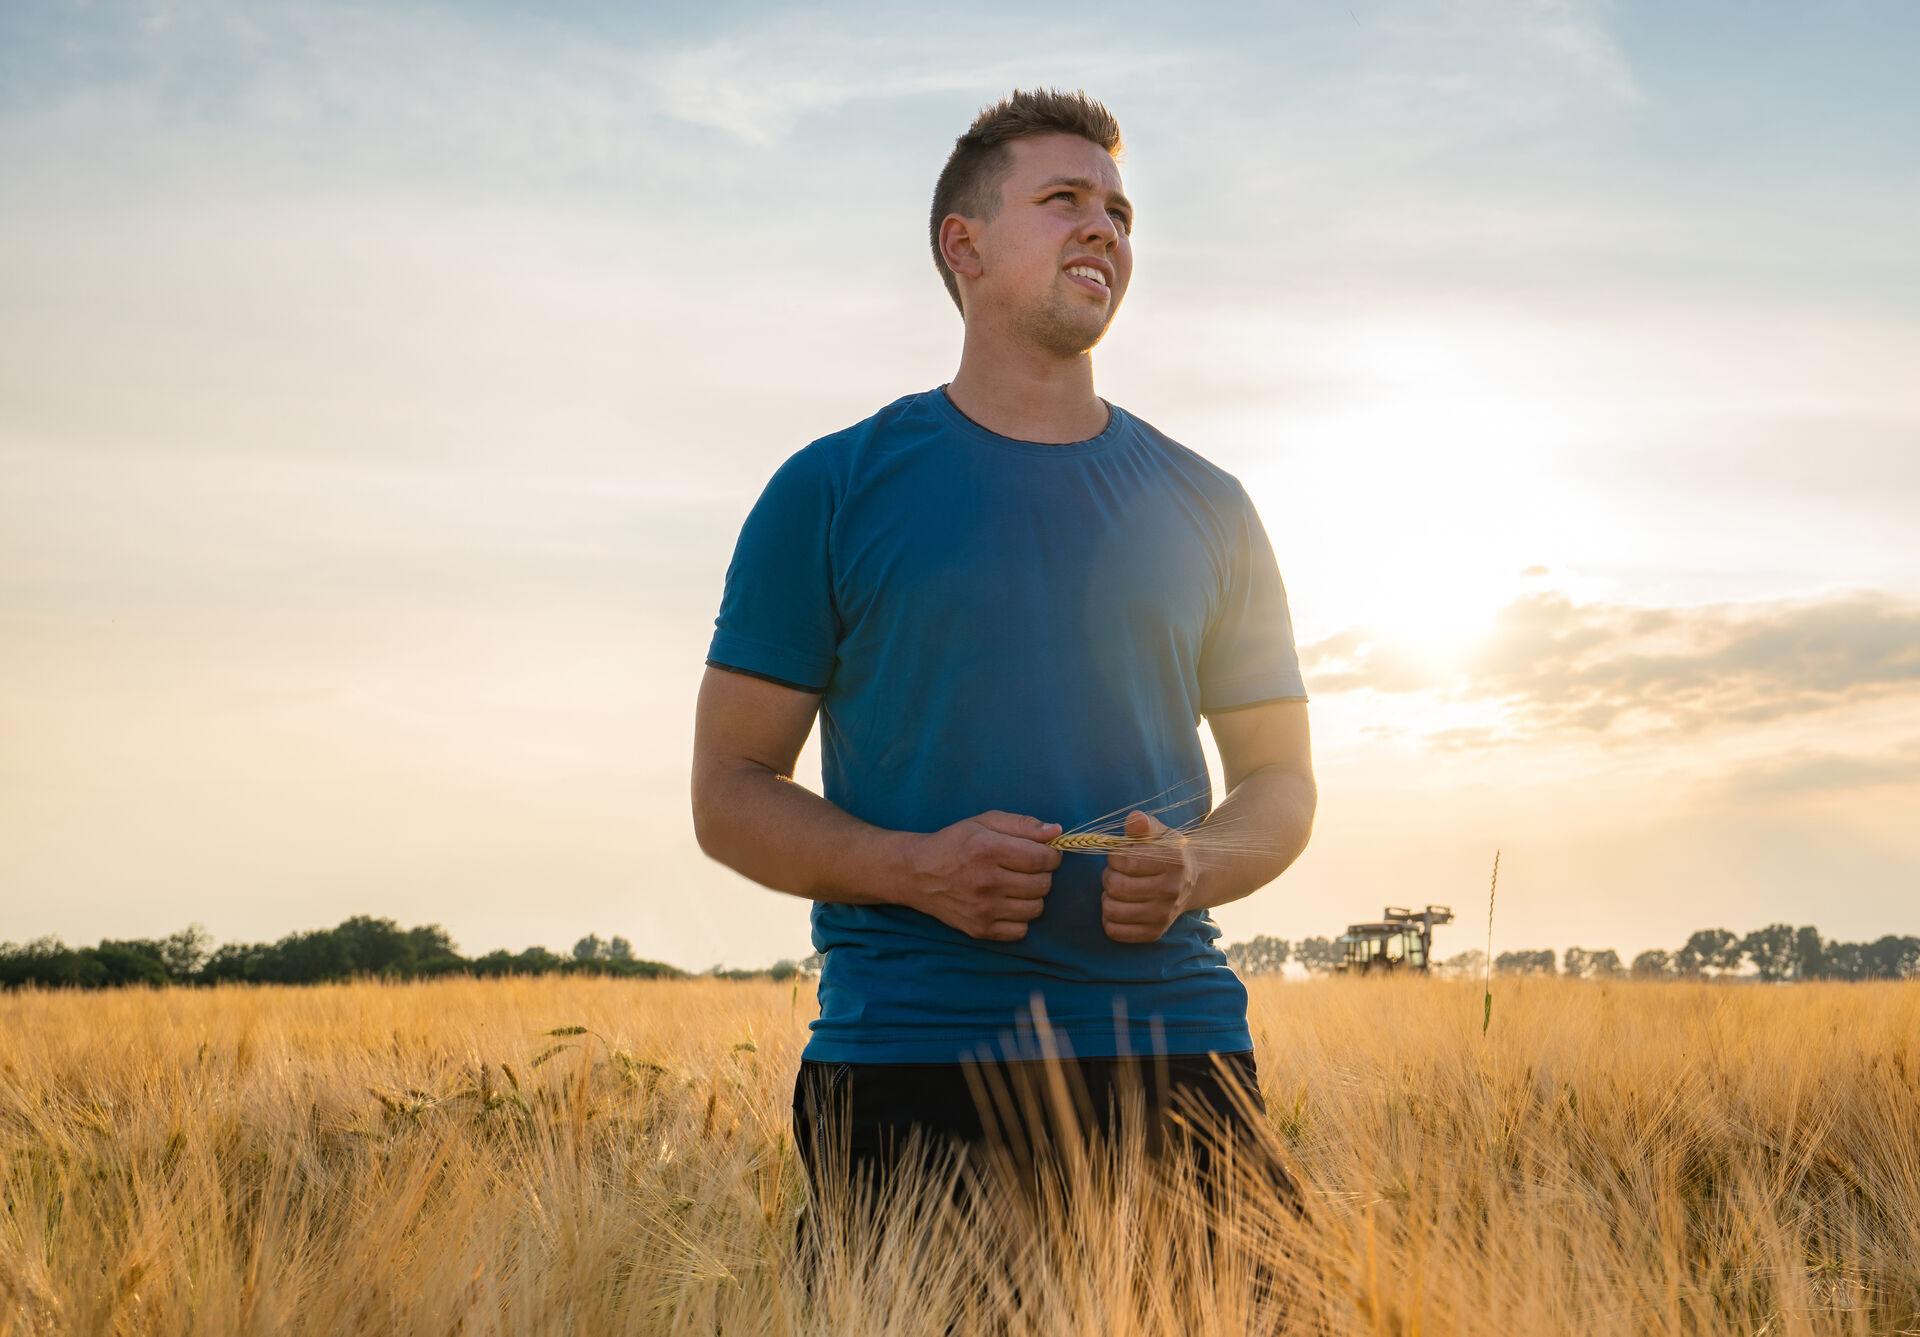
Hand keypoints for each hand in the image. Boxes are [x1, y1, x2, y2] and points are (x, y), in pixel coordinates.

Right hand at [903, 811, 1061, 941]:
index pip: (1042, 859)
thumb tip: (1057, 832)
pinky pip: (1021, 930)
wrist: (917, 873)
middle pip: (1043, 885)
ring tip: (1015, 886)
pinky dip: (1019, 918)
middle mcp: (986, 882)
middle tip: (1025, 868)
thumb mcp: (985, 822)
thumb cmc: (955, 843)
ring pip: (1036, 909)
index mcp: (988, 850)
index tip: (1044, 854)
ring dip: (1032, 896)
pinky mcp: (980, 930)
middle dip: (1042, 874)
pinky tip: (1006, 903)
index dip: (1051, 856)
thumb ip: (1023, 824)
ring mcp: (983, 910)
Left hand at [1102, 811, 1197, 942]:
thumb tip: (1134, 819)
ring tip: (1117, 889)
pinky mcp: (1155, 933)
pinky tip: (1119, 906)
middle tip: (1117, 872)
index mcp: (1174, 863)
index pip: (1127, 861)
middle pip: (1116, 887)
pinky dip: (1109, 919)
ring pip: (1112, 910)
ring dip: (1106, 897)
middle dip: (1109, 875)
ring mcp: (1164, 916)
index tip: (1118, 854)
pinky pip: (1115, 931)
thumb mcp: (1160, 833)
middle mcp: (1171, 891)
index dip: (1113, 856)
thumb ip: (1144, 825)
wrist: (1194, 879)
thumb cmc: (1169, 852)